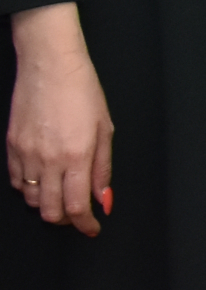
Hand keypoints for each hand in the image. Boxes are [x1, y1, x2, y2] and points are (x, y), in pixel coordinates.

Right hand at [7, 5, 111, 235]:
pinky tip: (44, 180)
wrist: (49, 66)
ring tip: (63, 194)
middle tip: (78, 214)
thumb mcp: (105, 128)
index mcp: (77, 155)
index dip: (85, 223)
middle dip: (66, 219)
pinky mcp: (12, 148)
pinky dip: (31, 190)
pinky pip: (18, 183)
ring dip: (48, 205)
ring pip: (32, 200)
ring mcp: (26, 155)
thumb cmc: (83, 90)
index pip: (76, 205)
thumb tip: (103, 198)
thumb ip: (103, 167)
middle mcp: (49, 160)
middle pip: (50, 211)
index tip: (92, 228)